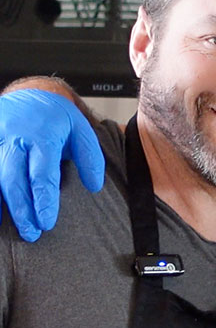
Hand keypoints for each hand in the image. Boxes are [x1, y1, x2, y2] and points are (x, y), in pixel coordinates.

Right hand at [0, 90, 103, 240]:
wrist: (30, 94)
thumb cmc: (57, 118)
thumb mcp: (82, 131)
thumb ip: (90, 158)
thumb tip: (94, 187)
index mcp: (41, 136)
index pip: (42, 174)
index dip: (44, 201)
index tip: (47, 222)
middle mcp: (14, 139)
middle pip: (13, 180)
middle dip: (22, 209)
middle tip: (32, 233)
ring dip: (3, 205)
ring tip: (15, 228)